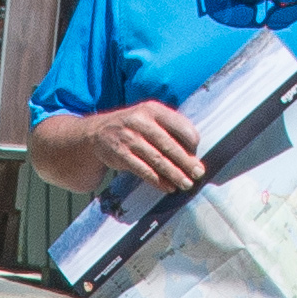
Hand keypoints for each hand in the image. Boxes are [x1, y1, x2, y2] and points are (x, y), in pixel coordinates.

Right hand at [88, 100, 203, 195]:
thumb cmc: (133, 127)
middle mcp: (141, 121)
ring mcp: (129, 138)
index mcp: (153, 109)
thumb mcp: (149, 117)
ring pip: (157, 160)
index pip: (179, 125)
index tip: (197, 153)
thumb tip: (193, 152)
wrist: (97, 133)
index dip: (191, 140)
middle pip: (169, 145)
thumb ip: (169, 128)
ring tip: (187, 184)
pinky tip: (168, 187)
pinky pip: (144, 170)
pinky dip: (158, 181)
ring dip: (174, 174)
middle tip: (199, 173)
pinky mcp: (121, 155)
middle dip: (186, 161)